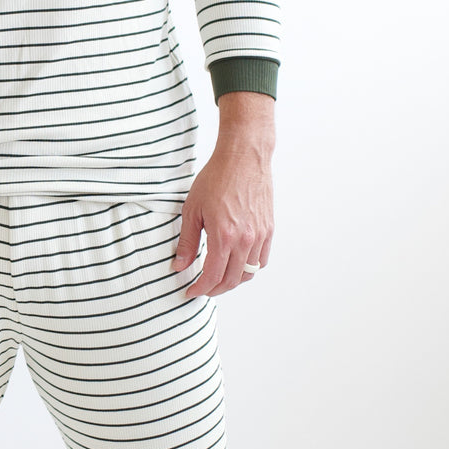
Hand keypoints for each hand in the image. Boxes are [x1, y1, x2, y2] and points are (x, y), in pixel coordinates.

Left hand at [172, 91, 274, 297]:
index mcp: (223, 236)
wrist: (243, 157)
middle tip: (202, 288)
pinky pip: (261, 260)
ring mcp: (260, 236)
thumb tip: (179, 265)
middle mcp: (245, 240)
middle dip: (215, 289)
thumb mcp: (192, 208)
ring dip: (233, 281)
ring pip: (248, 273)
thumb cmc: (216, 178)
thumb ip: (187, 241)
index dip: (200, 289)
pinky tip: (236, 264)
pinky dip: (249, 268)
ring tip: (217, 278)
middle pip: (232, 280)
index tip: (190, 292)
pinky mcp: (269, 229)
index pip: (212, 276)